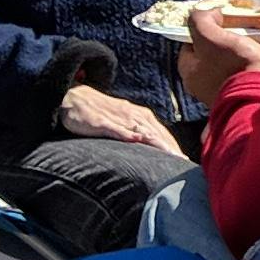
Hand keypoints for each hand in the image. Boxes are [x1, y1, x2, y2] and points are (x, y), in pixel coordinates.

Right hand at [57, 82, 184, 154]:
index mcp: (139, 115)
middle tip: (182, 161)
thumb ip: (135, 131)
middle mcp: (132, 115)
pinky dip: (128, 134)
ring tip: (170, 154)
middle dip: (170, 147)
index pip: (160, 132)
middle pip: (155, 132)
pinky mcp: (102, 122)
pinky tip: (138, 139)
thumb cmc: (101, 111)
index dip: (173, 145)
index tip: (184, 159)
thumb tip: (150, 146)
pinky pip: (117, 128)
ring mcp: (117, 118)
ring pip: (141, 130)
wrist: (75, 98)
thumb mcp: (122, 120)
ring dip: (156, 142)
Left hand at [180, 5, 259, 113]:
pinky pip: (246, 71)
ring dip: (242, 49)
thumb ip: (201, 21)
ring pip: (230, 62)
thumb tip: (206, 12)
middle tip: (240, 29)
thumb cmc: (232, 67)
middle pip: (211, 53)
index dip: (203, 29)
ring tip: (257, 40)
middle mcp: (203, 85)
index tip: (219, 20)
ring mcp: (224, 91)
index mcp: (190, 73)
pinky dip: (254, 62)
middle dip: (226, 39)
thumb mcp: (210, 37)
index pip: (190, 44)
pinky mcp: (244, 94)